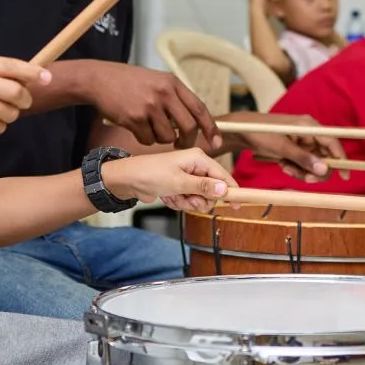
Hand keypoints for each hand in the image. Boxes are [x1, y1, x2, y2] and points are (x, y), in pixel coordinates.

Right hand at [90, 63, 220, 149]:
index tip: (216, 141)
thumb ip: (175, 97)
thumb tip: (194, 121)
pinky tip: (135, 127)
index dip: (210, 127)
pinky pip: (148, 140)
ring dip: (160, 138)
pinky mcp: (134, 118)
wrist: (99, 79)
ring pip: (167, 137)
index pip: (200, 108)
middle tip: (180, 144)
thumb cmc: (129, 82)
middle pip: (188, 126)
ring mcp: (149, 106)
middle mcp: (164, 93)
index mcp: (173, 83)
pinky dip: (144, 138)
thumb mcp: (157, 81)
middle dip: (187, 140)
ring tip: (148, 126)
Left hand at [103, 148, 234, 212]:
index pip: (223, 175)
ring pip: (200, 198)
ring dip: (187, 202)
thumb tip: (224, 189)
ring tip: (173, 196)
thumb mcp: (179, 182)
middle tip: (188, 199)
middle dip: (200, 199)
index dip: (231, 190)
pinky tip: (168, 197)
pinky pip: (188, 201)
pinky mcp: (179, 186)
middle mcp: (195, 166)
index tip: (237, 205)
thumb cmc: (150, 174)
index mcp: (198, 159)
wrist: (127, 180)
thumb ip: (203, 187)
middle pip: (212, 191)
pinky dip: (179, 202)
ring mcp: (187, 177)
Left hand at [229, 113, 346, 183]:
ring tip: (285, 167)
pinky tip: (283, 164)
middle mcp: (310, 133)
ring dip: (302, 171)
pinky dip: (295, 168)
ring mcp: (303, 141)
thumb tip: (324, 169)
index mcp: (310, 126)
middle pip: (325, 157)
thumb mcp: (281, 147)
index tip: (345, 177)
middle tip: (304, 178)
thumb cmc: (261, 133)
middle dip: (314, 170)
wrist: (242, 131)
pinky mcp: (295, 148)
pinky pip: (303, 163)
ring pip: (313, 163)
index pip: (334, 142)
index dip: (342, 159)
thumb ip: (303, 158)